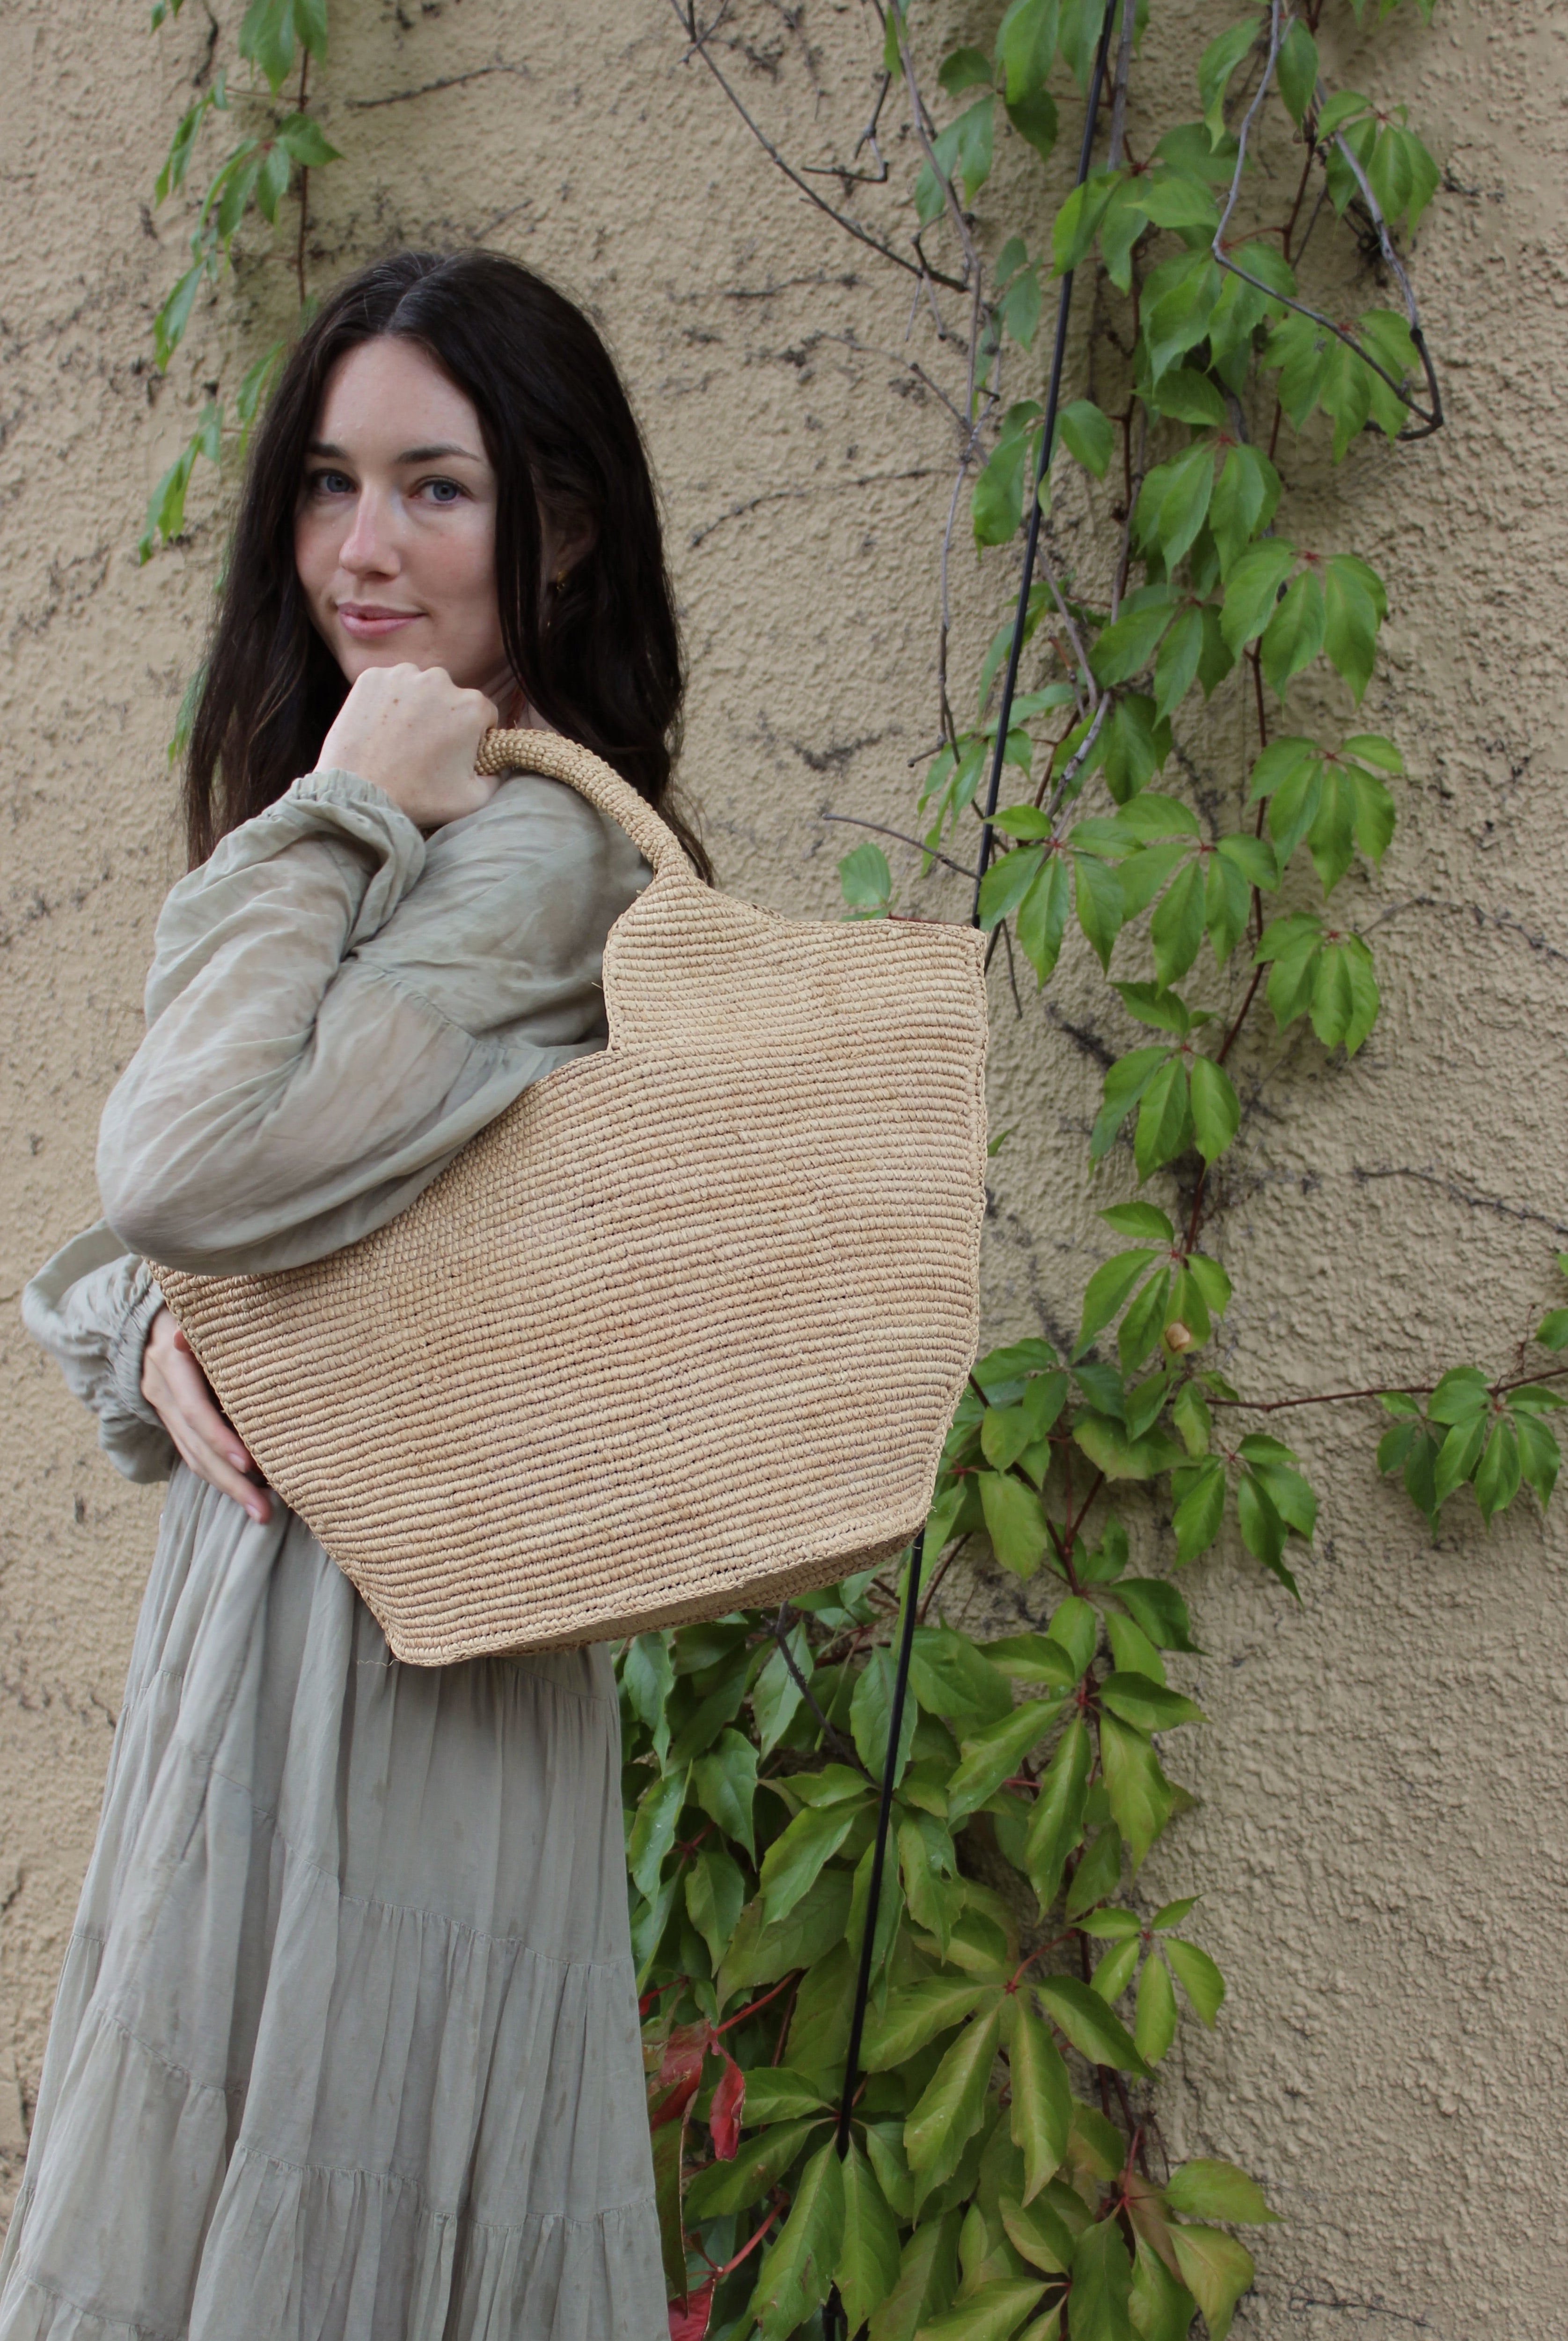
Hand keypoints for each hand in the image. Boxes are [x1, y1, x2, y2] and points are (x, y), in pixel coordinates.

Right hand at [142, 1306, 272, 1524]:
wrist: (152, 1312)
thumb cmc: (198, 1309)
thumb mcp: (199, 1314)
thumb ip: (200, 1333)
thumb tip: (182, 1336)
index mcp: (171, 1362)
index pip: (195, 1411)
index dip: (220, 1439)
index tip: (250, 1464)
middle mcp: (162, 1389)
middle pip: (196, 1448)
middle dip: (231, 1483)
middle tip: (265, 1512)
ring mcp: (162, 1407)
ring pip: (193, 1458)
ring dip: (227, 1488)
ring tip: (261, 1512)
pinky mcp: (170, 1419)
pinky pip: (192, 1454)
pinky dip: (217, 1474)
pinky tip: (245, 1490)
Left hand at [315, 663, 498, 827]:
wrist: (358, 793)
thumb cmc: (418, 798)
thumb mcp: (473, 799)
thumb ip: (498, 777)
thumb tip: (501, 764)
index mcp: (472, 706)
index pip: (483, 714)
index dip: (472, 736)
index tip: (455, 753)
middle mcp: (441, 680)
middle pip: (451, 697)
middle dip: (443, 718)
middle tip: (424, 749)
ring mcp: (403, 675)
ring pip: (419, 687)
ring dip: (415, 707)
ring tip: (400, 739)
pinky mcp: (372, 676)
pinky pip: (389, 685)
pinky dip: (387, 701)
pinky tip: (382, 727)